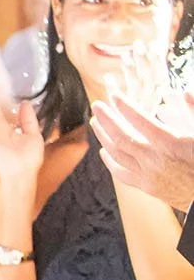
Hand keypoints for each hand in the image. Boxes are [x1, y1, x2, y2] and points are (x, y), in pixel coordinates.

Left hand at [94, 90, 193, 211]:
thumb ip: (193, 112)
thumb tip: (184, 92)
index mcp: (170, 144)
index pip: (140, 120)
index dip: (125, 107)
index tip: (114, 95)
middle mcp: (154, 159)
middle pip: (121, 136)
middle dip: (107, 119)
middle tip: (97, 105)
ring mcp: (148, 175)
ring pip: (117, 154)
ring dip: (103, 136)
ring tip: (96, 122)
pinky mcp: (147, 187)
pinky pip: (121, 173)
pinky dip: (110, 161)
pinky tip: (104, 152)